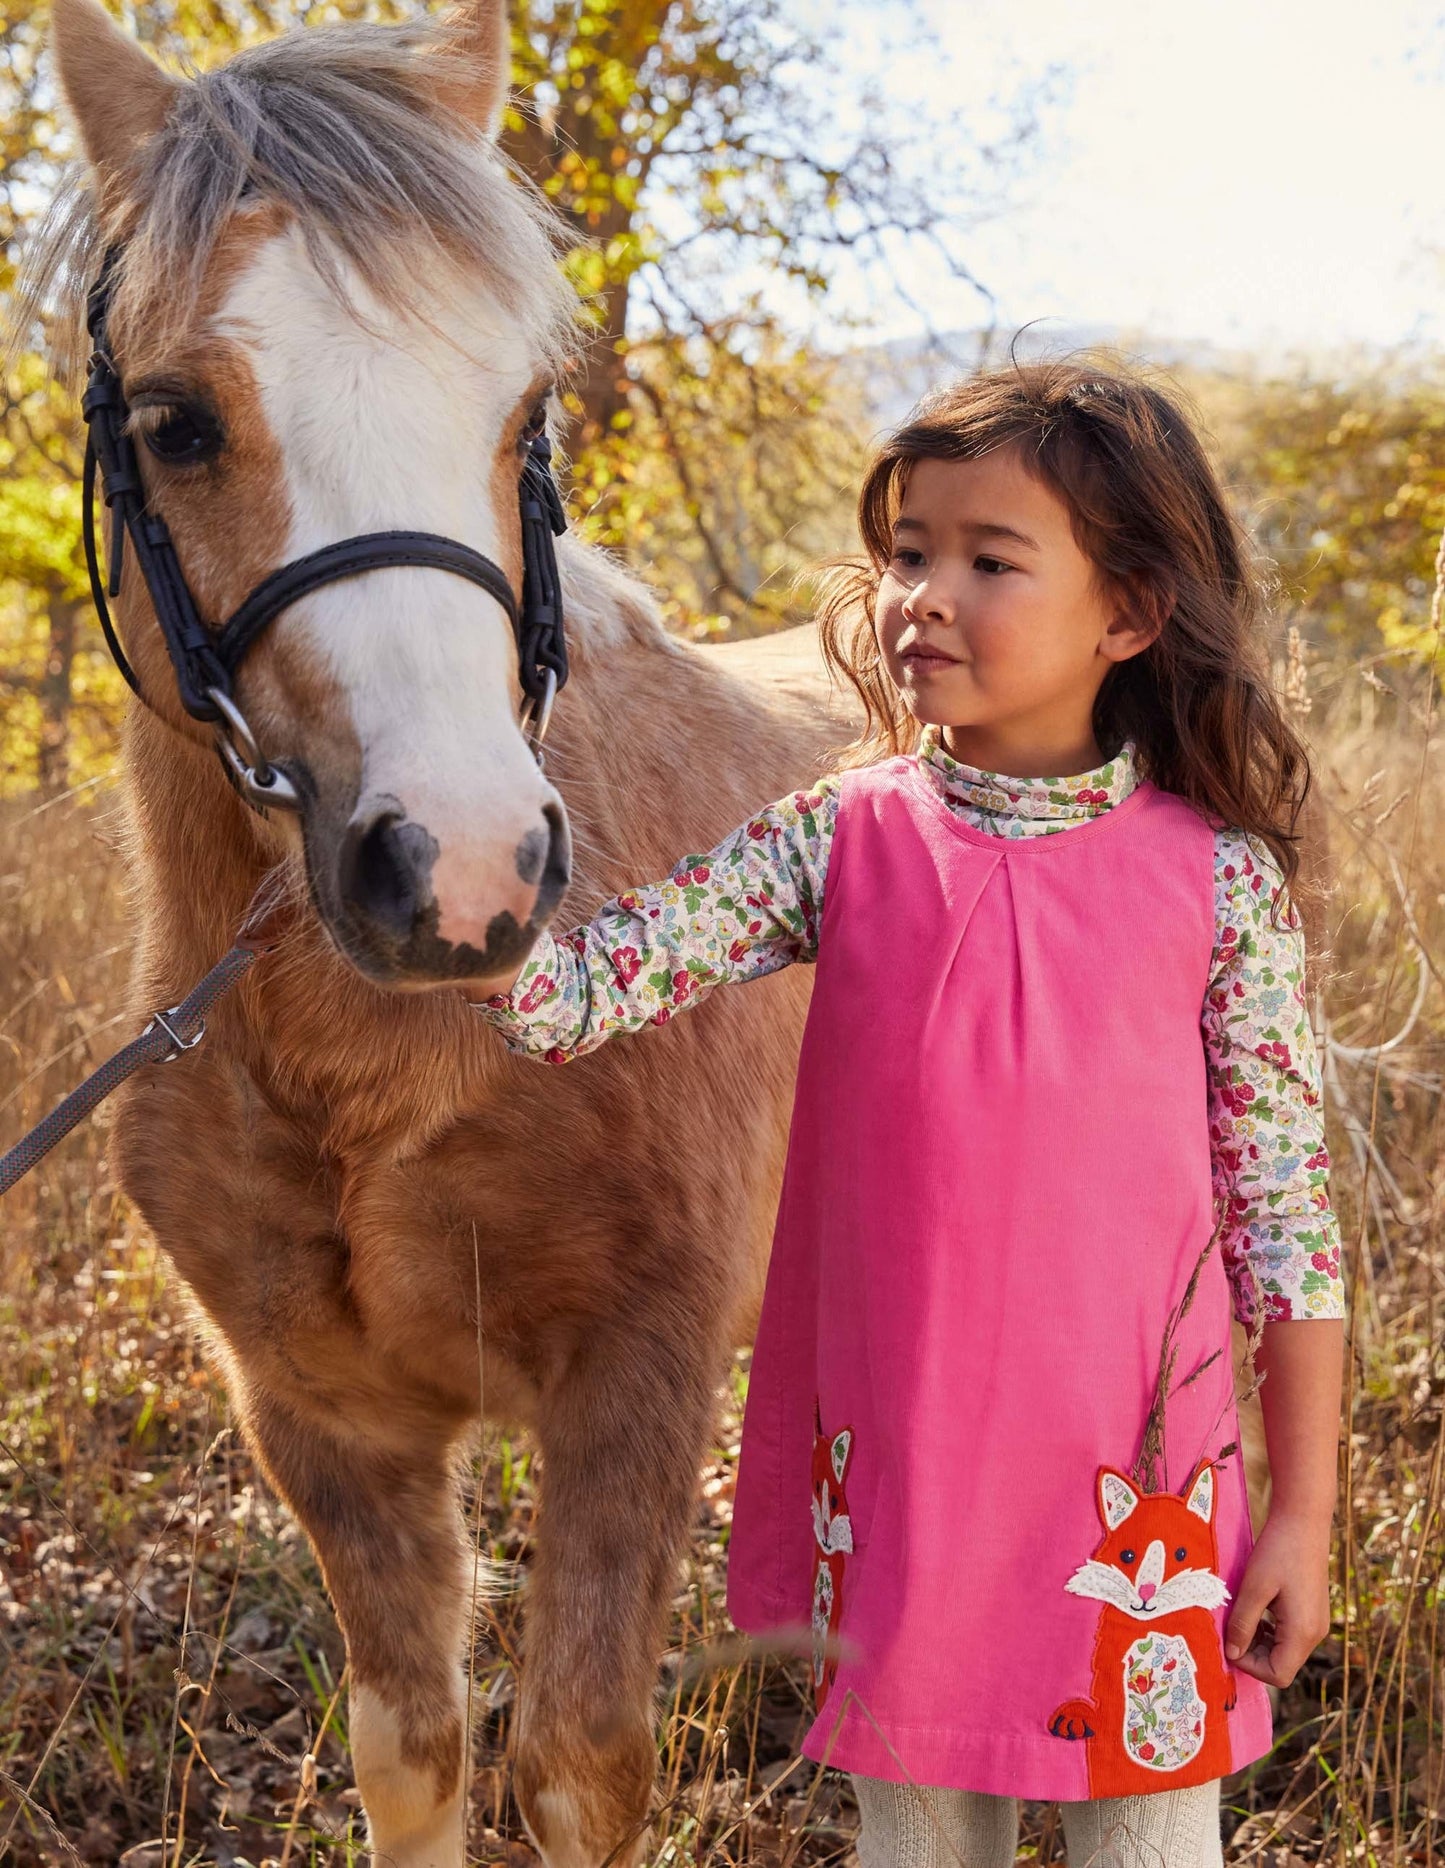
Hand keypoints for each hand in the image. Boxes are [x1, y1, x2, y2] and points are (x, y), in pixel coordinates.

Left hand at [1224, 1511, 1331, 1687]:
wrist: (1304, 1521)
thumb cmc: (1278, 1551)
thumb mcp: (1254, 1588)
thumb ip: (1242, 1624)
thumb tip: (1231, 1654)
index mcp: (1303, 1633)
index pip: (1278, 1675)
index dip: (1250, 1666)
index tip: (1230, 1642)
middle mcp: (1315, 1634)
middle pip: (1282, 1665)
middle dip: (1253, 1653)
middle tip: (1231, 1627)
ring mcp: (1317, 1624)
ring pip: (1284, 1651)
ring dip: (1260, 1641)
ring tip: (1242, 1615)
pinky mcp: (1313, 1613)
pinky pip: (1290, 1635)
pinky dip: (1270, 1631)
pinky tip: (1257, 1608)